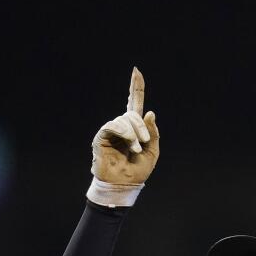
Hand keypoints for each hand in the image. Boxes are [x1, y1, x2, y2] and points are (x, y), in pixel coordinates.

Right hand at [90, 67, 159, 186]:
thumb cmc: (137, 171)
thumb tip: (149, 112)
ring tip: (135, 148)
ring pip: (124, 119)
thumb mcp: (153, 152)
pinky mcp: (101, 137)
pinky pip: (112, 125)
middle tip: (144, 142)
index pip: (134, 103)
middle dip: (141, 126)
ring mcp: (111, 131)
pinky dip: (123, 132)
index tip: (136, 71)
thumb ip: (153, 133)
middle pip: (132, 113)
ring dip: (133, 133)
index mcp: (135, 128)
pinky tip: (129, 142)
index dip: (136, 88)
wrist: (124, 185)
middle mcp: (122, 127)